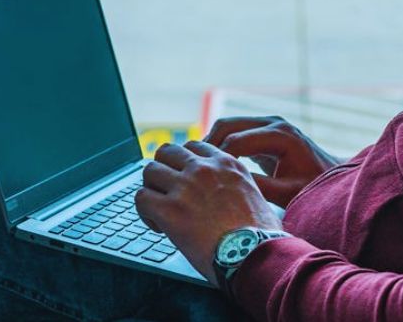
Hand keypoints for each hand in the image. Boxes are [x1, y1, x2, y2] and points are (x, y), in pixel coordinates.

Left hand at [135, 141, 282, 284]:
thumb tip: (228, 197)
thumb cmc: (261, 235)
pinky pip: (141, 198)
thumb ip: (237, 186)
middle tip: (166, 191)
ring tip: (159, 210)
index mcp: (227, 164)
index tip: (185, 180)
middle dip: (163, 169)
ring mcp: (185, 187)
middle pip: (167, 151)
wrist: (255, 254)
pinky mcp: (169, 210)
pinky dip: (144, 212)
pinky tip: (158, 226)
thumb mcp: (257, 196)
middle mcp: (204, 169)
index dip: (184, 163)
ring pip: (150, 170)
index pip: (193, 147)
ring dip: (151, 189)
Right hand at [205, 116, 343, 206]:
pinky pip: (235, 131)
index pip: (236, 140)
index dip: (216, 159)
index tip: (202, 180)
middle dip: (207, 146)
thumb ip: (258, 187)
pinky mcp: (263, 130)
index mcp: (280, 135)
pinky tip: (211, 165)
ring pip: (227, 125)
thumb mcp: (287, 192)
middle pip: (227, 125)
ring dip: (212, 143)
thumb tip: (226, 185)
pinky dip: (221, 144)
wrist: (331, 178)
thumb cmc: (313, 188)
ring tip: (197, 167)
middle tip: (191, 169)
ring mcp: (268, 123)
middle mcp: (273, 123)